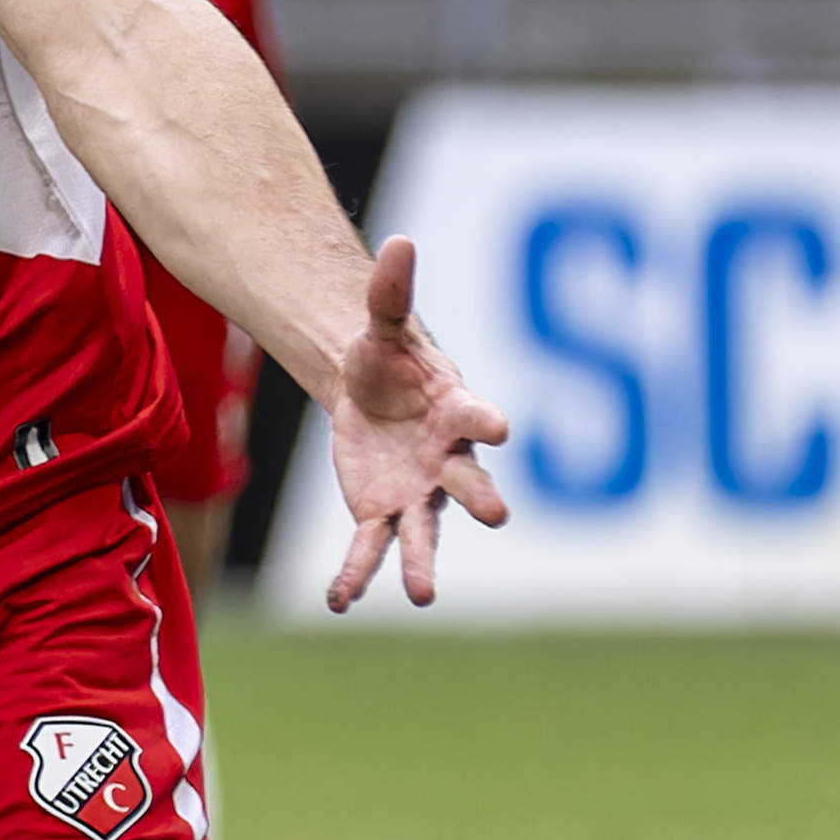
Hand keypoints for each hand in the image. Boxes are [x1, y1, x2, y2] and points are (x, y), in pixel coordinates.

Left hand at [321, 237, 512, 612]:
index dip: (489, 420)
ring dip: (423, 563)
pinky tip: (338, 600)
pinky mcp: (380, 512)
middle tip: (497, 515)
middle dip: (481, 496)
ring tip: (423, 596)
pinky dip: (356, 574)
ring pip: (424, 532)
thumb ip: (390, 291)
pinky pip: (369, 547)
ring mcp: (417, 492)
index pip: (478, 416)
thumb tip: (399, 239)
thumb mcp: (383, 323)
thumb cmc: (390, 358)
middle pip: (468, 482)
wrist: (371, 394)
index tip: (500, 428)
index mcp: (456, 411)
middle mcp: (447, 460)